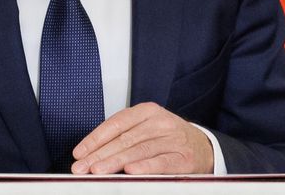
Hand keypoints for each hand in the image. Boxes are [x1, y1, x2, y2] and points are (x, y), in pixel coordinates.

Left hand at [70, 102, 212, 174]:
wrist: (205, 147)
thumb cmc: (167, 139)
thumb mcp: (146, 130)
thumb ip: (123, 137)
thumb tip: (92, 154)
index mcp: (147, 111)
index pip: (116, 124)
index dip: (95, 139)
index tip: (79, 153)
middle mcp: (160, 122)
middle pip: (124, 139)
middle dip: (99, 155)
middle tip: (82, 167)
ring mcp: (173, 139)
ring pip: (139, 150)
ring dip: (115, 162)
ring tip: (97, 171)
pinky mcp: (185, 158)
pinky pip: (162, 162)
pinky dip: (145, 167)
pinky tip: (130, 172)